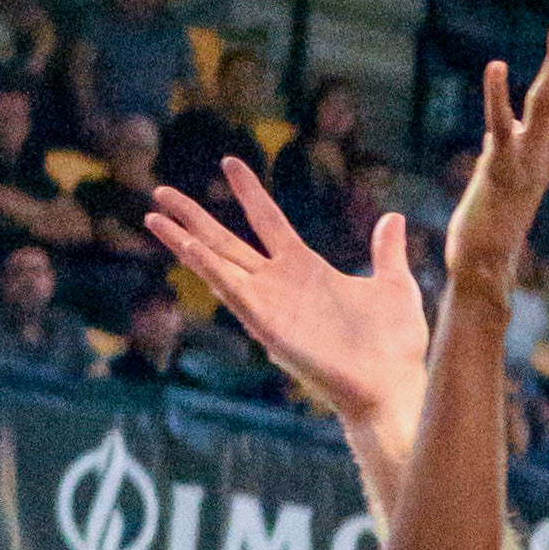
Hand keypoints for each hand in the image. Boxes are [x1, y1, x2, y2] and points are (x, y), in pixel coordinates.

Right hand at [145, 157, 428, 425]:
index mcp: (306, 269)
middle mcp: (279, 285)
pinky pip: (231, 291)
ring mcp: (270, 305)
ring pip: (217, 264)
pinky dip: (207, 268)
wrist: (393, 387)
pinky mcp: (267, 326)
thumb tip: (392, 218)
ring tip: (153, 217)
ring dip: (184, 241)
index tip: (229, 162)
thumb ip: (385, 252)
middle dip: (193, 217)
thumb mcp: (394, 286)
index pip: (268, 220)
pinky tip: (186, 247)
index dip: (249, 191)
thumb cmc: (394, 348)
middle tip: (160, 192)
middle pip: (226, 242)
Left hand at [445, 6, 548, 295]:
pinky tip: (497, 65)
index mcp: (545, 149)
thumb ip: (508, 153)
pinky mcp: (499, 169)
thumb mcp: (505, 181)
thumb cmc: (488, 230)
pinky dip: (498, 95)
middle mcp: (543, 150)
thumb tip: (503, 134)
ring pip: (546, 103)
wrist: (485, 267)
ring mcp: (525, 159)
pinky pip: (501, 125)